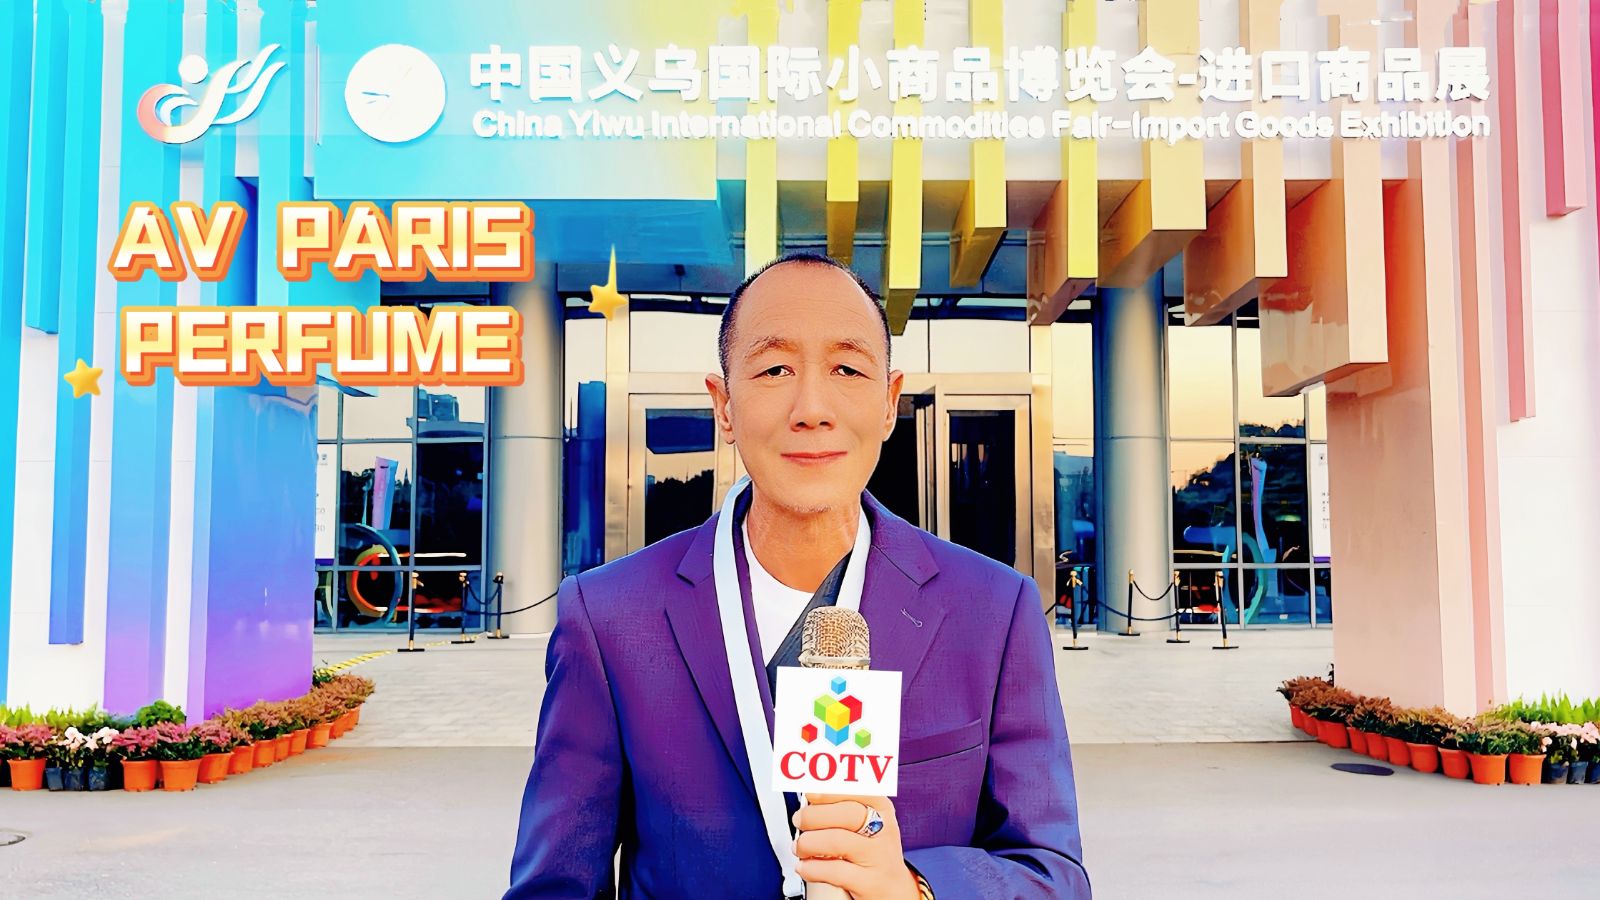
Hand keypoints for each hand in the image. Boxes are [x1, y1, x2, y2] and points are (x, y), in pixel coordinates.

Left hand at [793, 794, 918, 899]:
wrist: (894, 889)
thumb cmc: (872, 850)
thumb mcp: (866, 821)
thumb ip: (840, 805)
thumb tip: (809, 793)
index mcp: (881, 807)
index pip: (856, 790)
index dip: (829, 791)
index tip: (809, 794)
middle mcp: (883, 829)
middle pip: (846, 814)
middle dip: (813, 816)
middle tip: (799, 821)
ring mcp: (878, 856)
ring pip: (837, 841)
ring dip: (808, 843)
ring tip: (800, 847)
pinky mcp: (869, 882)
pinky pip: (835, 871)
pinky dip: (811, 868)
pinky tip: (805, 867)